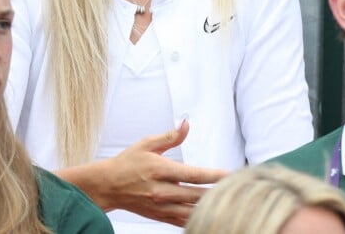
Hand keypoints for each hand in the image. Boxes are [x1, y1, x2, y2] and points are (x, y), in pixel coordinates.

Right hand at [59, 121, 227, 226]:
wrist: (107, 186)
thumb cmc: (128, 162)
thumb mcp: (147, 144)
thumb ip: (170, 137)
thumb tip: (186, 124)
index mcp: (160, 170)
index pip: (193, 175)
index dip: (214, 176)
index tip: (231, 174)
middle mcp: (162, 191)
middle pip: (196, 195)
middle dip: (218, 192)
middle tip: (238, 187)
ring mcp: (161, 207)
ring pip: (191, 212)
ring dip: (210, 207)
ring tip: (228, 202)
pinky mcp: (159, 216)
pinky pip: (182, 221)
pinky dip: (196, 219)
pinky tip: (210, 215)